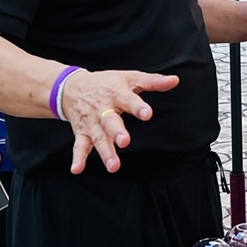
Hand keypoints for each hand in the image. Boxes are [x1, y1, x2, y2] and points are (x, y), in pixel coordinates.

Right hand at [59, 69, 179, 174]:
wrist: (71, 86)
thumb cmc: (106, 83)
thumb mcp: (129, 77)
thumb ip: (153, 81)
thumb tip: (175, 80)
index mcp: (116, 94)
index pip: (128, 100)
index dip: (137, 107)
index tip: (146, 113)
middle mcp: (103, 109)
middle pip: (110, 121)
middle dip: (117, 132)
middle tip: (125, 141)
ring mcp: (92, 123)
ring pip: (98, 138)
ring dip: (105, 152)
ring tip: (113, 166)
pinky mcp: (82, 133)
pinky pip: (79, 146)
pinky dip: (78, 158)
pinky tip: (77, 169)